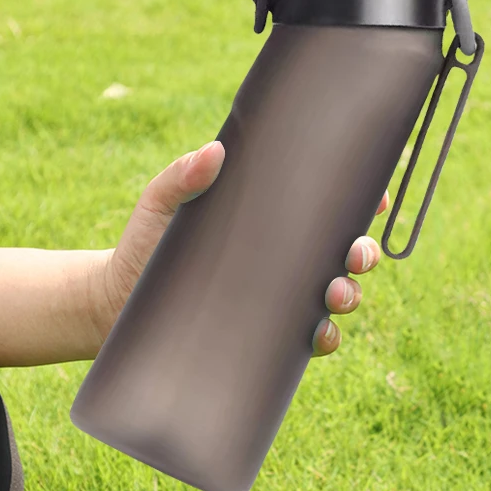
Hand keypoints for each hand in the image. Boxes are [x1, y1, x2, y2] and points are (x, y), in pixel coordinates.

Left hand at [98, 140, 386, 356]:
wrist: (115, 304)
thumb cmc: (141, 246)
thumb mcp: (160, 205)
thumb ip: (181, 177)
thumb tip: (214, 151)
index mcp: (267, 221)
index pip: (325, 208)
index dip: (360, 201)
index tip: (374, 197)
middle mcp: (280, 260)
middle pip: (343, 254)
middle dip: (363, 253)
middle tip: (355, 255)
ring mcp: (275, 299)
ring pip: (335, 297)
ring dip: (350, 295)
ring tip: (335, 294)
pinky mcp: (263, 336)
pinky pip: (309, 340)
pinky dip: (324, 338)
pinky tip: (320, 334)